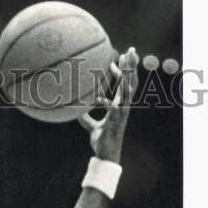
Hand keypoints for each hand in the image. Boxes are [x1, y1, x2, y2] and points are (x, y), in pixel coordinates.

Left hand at [78, 47, 138, 162]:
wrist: (106, 156)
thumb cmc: (102, 142)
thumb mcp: (91, 127)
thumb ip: (85, 118)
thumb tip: (75, 112)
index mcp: (120, 106)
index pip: (125, 84)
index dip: (124, 71)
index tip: (120, 57)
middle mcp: (124, 108)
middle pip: (131, 82)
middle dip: (132, 66)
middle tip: (131, 50)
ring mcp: (121, 115)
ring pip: (127, 92)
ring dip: (125, 77)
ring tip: (122, 63)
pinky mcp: (115, 123)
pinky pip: (112, 110)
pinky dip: (105, 104)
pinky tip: (98, 98)